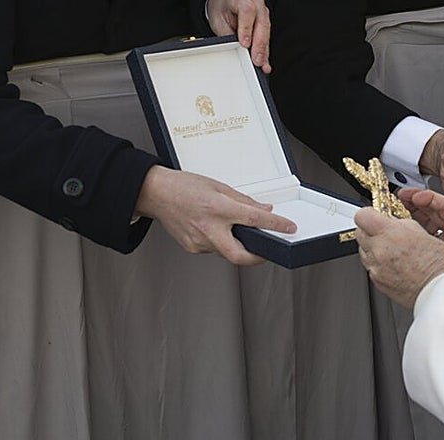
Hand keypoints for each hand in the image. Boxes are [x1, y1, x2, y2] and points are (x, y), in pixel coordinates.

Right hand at [135, 165, 296, 265]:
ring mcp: (198, 242)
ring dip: (237, 245)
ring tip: (237, 231)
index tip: (288, 227)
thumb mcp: (219, 187)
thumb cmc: (183, 186)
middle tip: (268, 249)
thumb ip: (244, 201)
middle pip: (239, 255)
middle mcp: (208, 229)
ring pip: (227, 251)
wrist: (155, 193)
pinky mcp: (192, 248)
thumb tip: (264, 210)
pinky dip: (222, 242)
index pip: (254, 219)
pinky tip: (219, 231)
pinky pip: (214, 249)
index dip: (276, 224)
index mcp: (218, 208)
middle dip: (257, 257)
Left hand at [206, 0, 270, 72]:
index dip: (246, 28)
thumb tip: (234, 48)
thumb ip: (226, 32)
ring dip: (264, 49)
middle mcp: (256, 2)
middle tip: (256, 60)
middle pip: (261, 23)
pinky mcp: (266, 21)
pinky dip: (265, 50)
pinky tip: (265, 61)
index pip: (247, 11)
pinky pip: (267, 36)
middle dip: (259, 44)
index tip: (244, 44)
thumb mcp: (217, 19)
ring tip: (261, 63)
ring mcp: (263, 11)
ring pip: (266, 31)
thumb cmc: (222, 7)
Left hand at [355, 207, 443, 308]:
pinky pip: (372, 267)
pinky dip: (380, 263)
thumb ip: (403, 224)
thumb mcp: (424, 231)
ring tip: (395, 249)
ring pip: (364, 251)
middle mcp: (378, 251)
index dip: (370, 213)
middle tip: (388, 231)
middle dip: (371, 229)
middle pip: (360, 232)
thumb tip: (394, 222)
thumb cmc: (440, 265)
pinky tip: (397, 264)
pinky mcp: (379, 283)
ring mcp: (377, 269)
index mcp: (390, 234)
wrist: (442, 292)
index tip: (377, 214)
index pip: (362, 215)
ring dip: (375, 247)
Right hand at [400, 188, 443, 292]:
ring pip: (427, 222)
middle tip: (401, 197)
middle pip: (434, 212)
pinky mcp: (437, 253)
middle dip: (417, 202)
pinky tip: (402, 228)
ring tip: (397, 208)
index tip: (416, 196)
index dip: (430, 199)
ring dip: (413, 214)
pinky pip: (423, 237)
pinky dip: (412, 231)